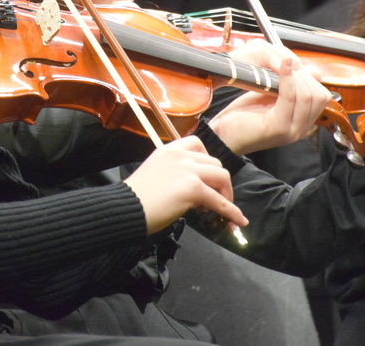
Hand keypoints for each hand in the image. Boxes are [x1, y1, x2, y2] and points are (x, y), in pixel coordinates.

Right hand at [124, 136, 247, 234]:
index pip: (198, 143)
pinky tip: (237, 221)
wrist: (126, 208)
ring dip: (226, 194)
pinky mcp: (193, 189)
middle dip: (218, 182)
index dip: (207, 160)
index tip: (205, 176)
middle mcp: (180, 155)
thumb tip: (196, 188)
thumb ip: (175, 172)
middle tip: (213, 199)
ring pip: (222, 177)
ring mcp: (188, 171)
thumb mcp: (156, 173)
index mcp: (169, 150)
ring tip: (219, 209)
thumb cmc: (137, 197)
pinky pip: (220, 201)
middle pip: (215, 163)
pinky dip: (232, 212)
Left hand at [208, 49, 330, 153]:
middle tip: (283, 63)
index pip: (322, 95)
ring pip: (307, 96)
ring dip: (293, 75)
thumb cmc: (244, 115)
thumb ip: (290, 87)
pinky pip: (289, 98)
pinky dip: (285, 79)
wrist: (223, 134)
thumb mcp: (272, 98)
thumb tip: (310, 70)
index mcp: (302, 121)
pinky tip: (276, 67)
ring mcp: (292, 130)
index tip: (290, 63)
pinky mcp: (279, 128)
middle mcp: (301, 129)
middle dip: (303, 75)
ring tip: (275, 64)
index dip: (309, 76)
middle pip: (319, 95)